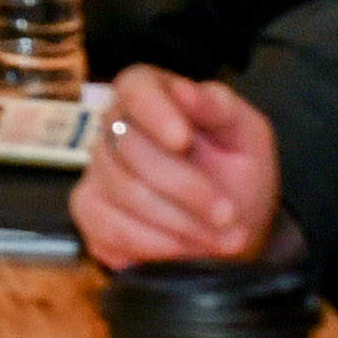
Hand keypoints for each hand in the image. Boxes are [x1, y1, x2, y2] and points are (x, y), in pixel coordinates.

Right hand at [75, 67, 281, 262]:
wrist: (230, 226)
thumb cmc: (239, 174)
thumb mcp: (247, 137)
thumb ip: (220, 108)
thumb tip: (185, 90)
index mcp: (154, 95)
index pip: (134, 86)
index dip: (153, 112)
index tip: (183, 140)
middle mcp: (115, 127)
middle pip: (130, 148)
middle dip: (186, 188)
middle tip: (228, 215)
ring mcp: (97, 171)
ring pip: (123, 193)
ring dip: (179, 223)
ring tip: (221, 239)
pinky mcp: (90, 213)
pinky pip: (107, 228)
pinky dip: (154, 245)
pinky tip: (185, 251)